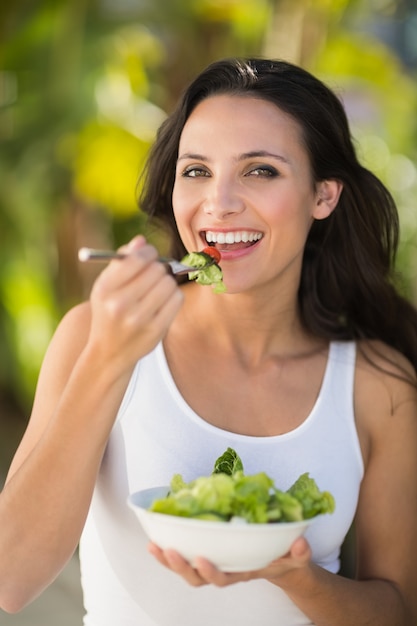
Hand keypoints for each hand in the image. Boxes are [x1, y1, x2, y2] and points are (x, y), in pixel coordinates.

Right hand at [87, 236, 183, 371]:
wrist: (109, 352)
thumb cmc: (109, 311)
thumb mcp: (106, 286)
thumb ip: (122, 261)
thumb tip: (142, 241)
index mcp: (105, 288)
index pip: (138, 259)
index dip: (149, 252)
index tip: (149, 255)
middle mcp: (120, 304)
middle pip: (157, 270)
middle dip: (158, 269)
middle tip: (153, 275)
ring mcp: (139, 319)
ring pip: (169, 284)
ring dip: (166, 283)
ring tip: (156, 290)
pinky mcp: (155, 331)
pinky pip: (177, 299)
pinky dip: (173, 296)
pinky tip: (163, 301)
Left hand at [147, 536, 311, 587]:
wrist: (280, 561)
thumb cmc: (285, 558)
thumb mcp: (296, 556)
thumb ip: (299, 552)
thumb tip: (300, 542)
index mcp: (243, 572)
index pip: (224, 578)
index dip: (211, 572)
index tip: (202, 559)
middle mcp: (225, 570)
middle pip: (197, 578)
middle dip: (181, 567)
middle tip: (169, 551)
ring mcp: (214, 563)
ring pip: (186, 570)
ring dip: (168, 560)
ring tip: (153, 546)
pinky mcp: (207, 551)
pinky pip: (185, 554)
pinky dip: (169, 549)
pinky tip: (156, 537)